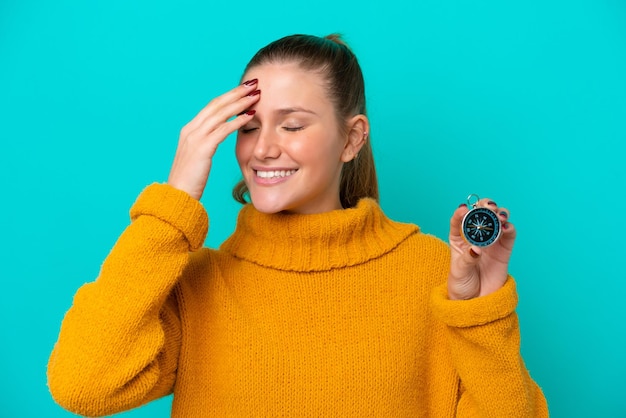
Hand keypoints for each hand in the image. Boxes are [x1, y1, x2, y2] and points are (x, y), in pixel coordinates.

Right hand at [167, 79, 260, 199]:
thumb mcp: (198, 157)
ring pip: (220, 113)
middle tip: (253, 84)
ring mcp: (195, 138)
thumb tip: (218, 136)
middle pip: (217, 104)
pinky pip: (223, 130)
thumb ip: (206, 144)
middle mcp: (191, 130)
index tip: (244, 89)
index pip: (212, 106)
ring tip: (256, 96)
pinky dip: (237, 121)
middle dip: (236, 93)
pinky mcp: (202, 148)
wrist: (177, 195)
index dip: (229, 96)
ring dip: (240, 103)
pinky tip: (250, 116)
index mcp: (189, 130)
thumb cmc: (190, 180)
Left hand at [447, 198, 515, 299]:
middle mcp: (475, 237)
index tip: (463, 209)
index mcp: (458, 239)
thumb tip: (476, 249)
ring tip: (499, 216)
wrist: (476, 301)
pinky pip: (509, 234)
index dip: (461, 212)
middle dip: (484, 206)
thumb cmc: (462, 285)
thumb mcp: (460, 272)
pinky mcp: (504, 250)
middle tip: (488, 207)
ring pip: (496, 220)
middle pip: (480, 215)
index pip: (458, 220)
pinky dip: (509, 227)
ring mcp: (491, 242)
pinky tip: (506, 227)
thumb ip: (467, 259)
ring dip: (499, 213)